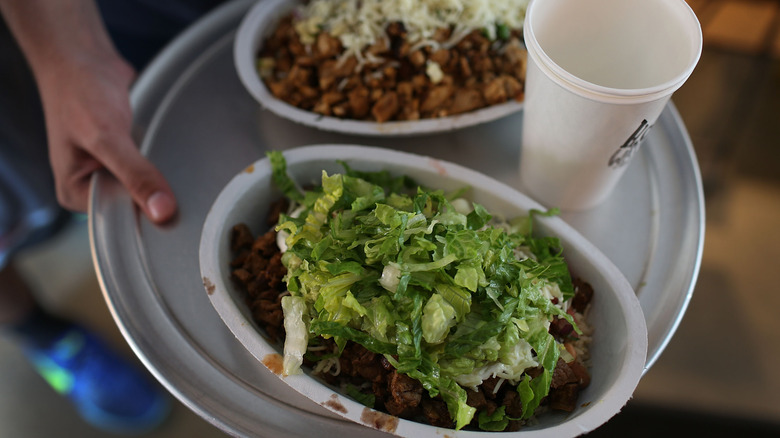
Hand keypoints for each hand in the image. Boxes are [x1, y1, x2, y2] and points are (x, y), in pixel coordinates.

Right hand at [0, 0, 176, 223]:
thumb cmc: (80, 92)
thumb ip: (135, 174)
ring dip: (165, 181)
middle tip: (186, 192)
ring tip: (180, 173)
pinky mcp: (128, 157)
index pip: (119, 221)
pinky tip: (174, 160)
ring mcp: (110, 172)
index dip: (147, 217)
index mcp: (75, 194)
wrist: (82, 56)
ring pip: (147, 189)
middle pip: (135, 208)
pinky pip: (152, 170)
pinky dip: (164, 165)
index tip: (176, 214)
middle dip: (158, 198)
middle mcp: (92, 187)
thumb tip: (162, 211)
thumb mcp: (107, 137)